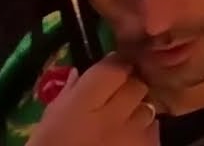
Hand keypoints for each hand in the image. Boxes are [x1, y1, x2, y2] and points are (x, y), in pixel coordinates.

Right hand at [26, 52, 157, 145]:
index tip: (111, 70)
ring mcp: (134, 135)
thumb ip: (68, 95)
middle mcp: (114, 116)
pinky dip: (144, 133)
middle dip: (129, 88)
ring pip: (149, 107)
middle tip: (115, 100)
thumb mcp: (48, 123)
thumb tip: (80, 72)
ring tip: (120, 126)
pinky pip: (154, 130)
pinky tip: (126, 142)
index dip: (115, 66)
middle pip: (137, 85)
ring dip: (138, 112)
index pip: (114, 68)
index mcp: (83, 105)